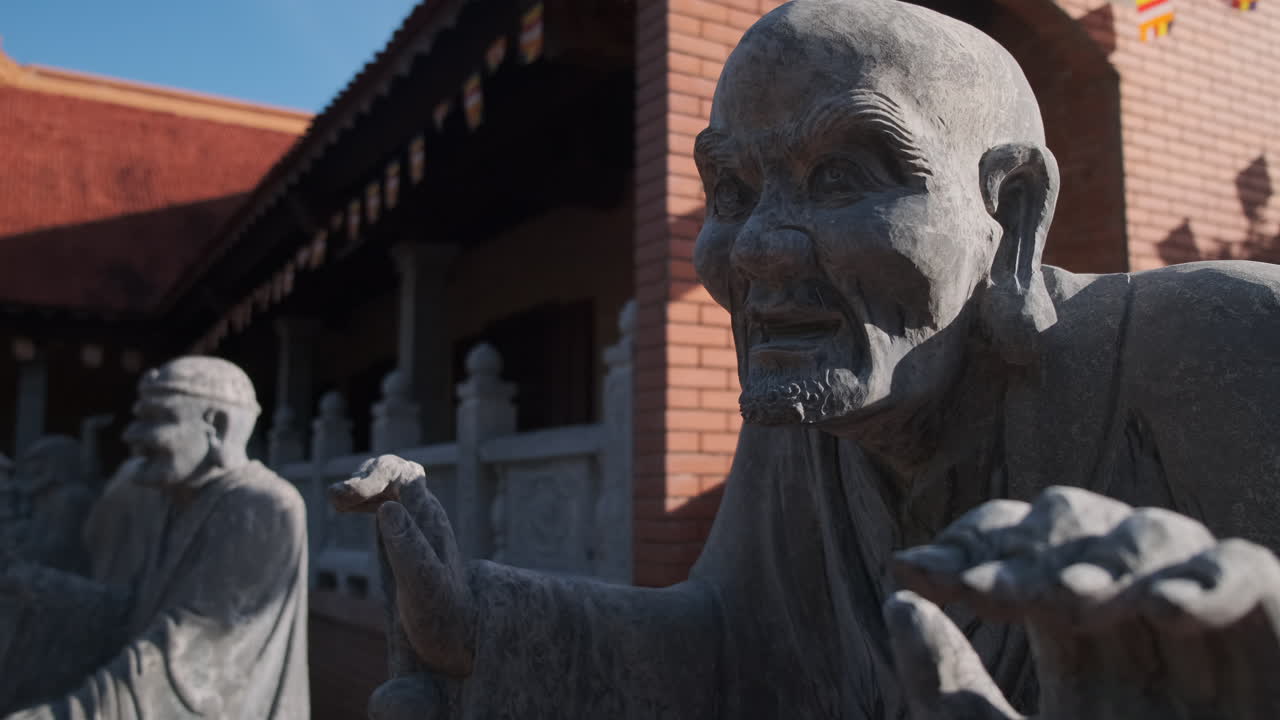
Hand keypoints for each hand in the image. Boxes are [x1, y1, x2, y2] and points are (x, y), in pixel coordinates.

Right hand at [330, 455, 476, 677]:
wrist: (456, 631)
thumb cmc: (440, 613)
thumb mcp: (421, 583)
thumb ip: (407, 546)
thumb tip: (387, 507)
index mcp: (428, 519)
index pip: (403, 474)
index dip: (374, 475)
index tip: (346, 498)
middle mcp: (424, 514)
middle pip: (395, 471)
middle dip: (364, 477)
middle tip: (336, 501)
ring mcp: (415, 523)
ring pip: (389, 484)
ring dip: (361, 485)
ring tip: (336, 502)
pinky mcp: (405, 535)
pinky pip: (385, 501)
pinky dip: (363, 498)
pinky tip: (345, 509)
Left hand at [885, 486, 1279, 719]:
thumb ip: (947, 690)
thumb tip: (898, 600)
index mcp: (1072, 641)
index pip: (1020, 546)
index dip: (974, 544)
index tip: (917, 573)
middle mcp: (1134, 626)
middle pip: (1081, 528)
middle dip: (1029, 548)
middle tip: (988, 590)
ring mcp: (1205, 635)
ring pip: (1159, 537)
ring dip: (1105, 559)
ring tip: (1064, 602)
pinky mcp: (1275, 647)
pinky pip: (1256, 573)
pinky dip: (1216, 578)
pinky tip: (1167, 608)